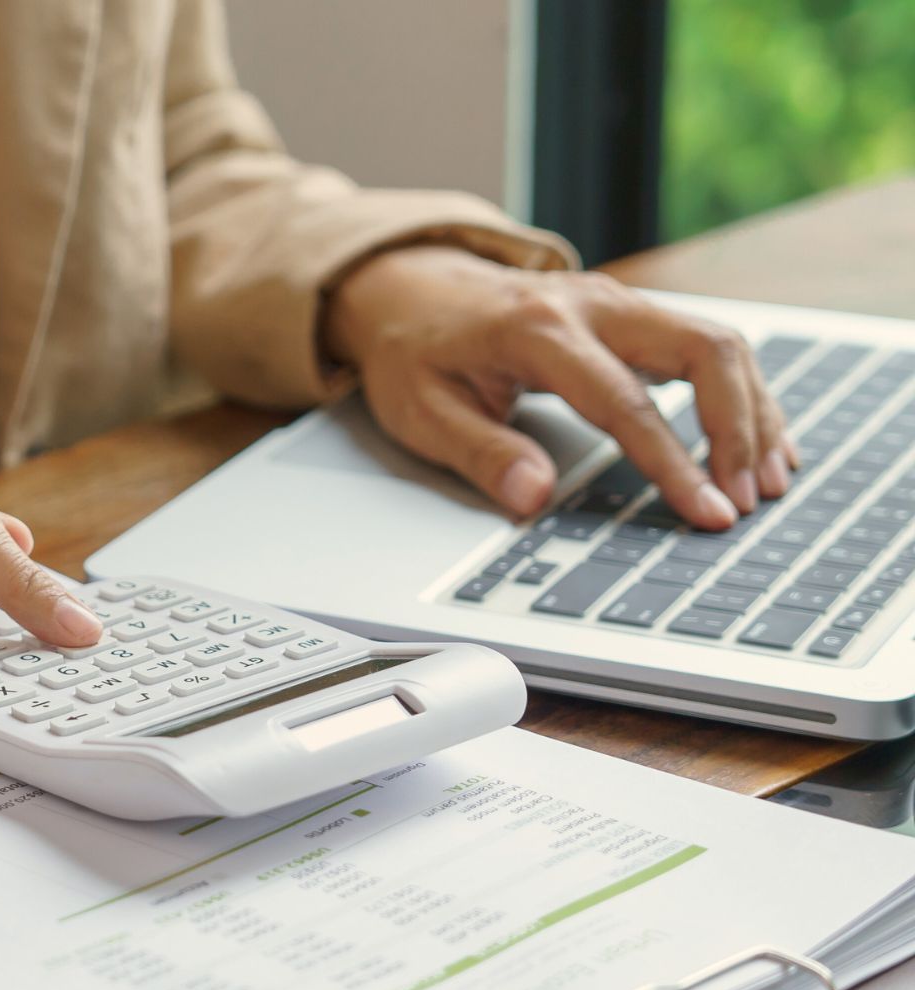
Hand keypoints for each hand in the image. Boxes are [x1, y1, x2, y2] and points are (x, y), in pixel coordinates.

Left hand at [323, 246, 794, 529]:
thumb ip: (481, 453)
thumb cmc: (414, 353)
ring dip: (753, 411)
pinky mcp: (632, 314)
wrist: (408, 289)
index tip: (707, 512)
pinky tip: (758, 441)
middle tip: (749, 498)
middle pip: (703, 349)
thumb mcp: (421, 411)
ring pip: (718, 342)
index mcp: (536, 330)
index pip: (624, 403)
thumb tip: (534, 498)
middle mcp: (591, 304)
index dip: (672, 463)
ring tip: (768, 481)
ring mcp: (618, 302)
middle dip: (738, 428)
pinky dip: (741, 393)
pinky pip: (706, 345)